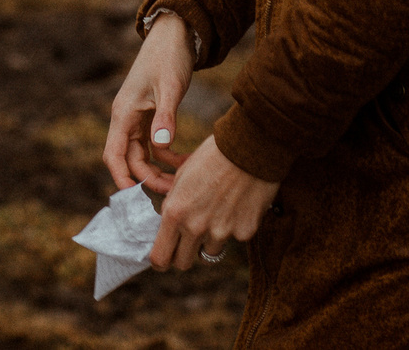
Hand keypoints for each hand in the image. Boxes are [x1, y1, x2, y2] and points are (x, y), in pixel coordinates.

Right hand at [104, 13, 192, 192]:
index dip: (120, 178)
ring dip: (159, 171)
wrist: (175, 34)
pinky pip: (154, 145)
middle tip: (173, 194)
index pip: (113, 155)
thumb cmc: (168, 56)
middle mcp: (126, 118)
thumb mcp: (170, 87)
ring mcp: (138, 118)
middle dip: (148, 180)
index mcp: (123, 113)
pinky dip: (168, 156)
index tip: (133, 199)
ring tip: (182, 183)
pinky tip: (186, 161)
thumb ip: (166, 117)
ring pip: (142, 156)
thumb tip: (162, 147)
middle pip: (129, 160)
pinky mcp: (151, 116)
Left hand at [150, 134, 278, 270]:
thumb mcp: (182, 176)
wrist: (249, 146)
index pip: (160, 257)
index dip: (159, 261)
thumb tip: (169, 224)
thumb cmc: (212, 155)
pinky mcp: (245, 231)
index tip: (163, 257)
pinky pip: (235, 238)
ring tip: (218, 212)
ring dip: (210, 239)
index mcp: (175, 212)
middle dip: (182, 255)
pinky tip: (239, 204)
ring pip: (210, 251)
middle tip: (187, 243)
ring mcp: (222, 232)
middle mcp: (196, 227)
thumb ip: (174, 204)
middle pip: (183, 263)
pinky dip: (235, 227)